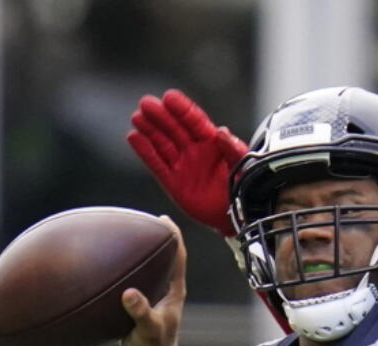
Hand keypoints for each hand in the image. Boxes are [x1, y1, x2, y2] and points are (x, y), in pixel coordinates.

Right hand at [120, 216, 187, 345]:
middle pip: (162, 257)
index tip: (163, 219)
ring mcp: (151, 295)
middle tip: (140, 220)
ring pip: (146, 268)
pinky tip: (104, 265)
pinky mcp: (138, 304)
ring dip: (137, 253)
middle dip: (154, 238)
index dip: (173, 236)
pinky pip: (131, 281)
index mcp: (173, 290)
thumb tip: (129, 293)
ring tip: (121, 236)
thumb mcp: (148, 328)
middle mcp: (164, 289)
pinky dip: (122, 271)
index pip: (178, 256)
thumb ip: (141, 311)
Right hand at [127, 89, 247, 236]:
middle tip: (147, 103)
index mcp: (213, 143)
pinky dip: (145, 152)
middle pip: (174, 129)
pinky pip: (156, 164)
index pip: (194, 121)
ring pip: (162, 143)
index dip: (182, 109)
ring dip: (149, 130)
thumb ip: (233, 149)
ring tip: (137, 117)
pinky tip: (134, 137)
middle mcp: (195, 151)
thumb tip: (221, 132)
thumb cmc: (243, 187)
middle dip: (161, 116)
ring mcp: (182, 165)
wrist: (237, 215)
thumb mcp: (244, 165)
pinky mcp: (173, 182)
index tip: (170, 97)